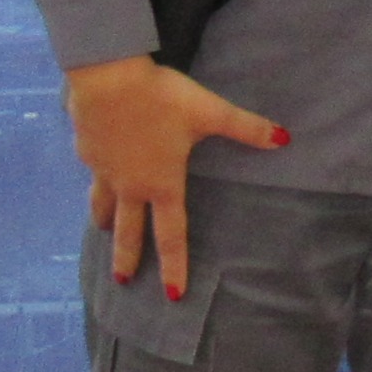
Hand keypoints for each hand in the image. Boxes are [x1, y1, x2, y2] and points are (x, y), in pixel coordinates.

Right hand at [65, 54, 285, 300]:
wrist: (107, 76)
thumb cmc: (161, 98)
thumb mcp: (209, 111)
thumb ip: (246, 128)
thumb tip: (284, 138)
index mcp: (162, 184)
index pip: (171, 235)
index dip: (174, 266)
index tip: (172, 295)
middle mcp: (131, 185)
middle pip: (129, 231)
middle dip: (127, 257)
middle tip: (123, 280)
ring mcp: (104, 170)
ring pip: (104, 205)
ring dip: (105, 222)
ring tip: (104, 231)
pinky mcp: (87, 151)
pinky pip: (93, 174)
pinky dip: (96, 182)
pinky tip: (98, 172)